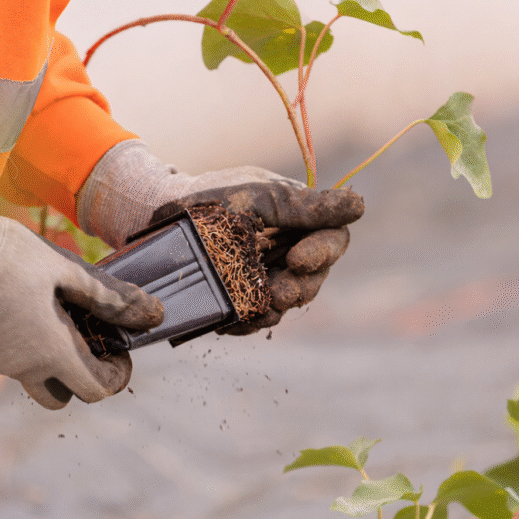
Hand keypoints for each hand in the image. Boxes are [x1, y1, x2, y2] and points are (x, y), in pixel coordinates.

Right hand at [0, 184, 163, 408]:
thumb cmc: (6, 257)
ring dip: (50, 360)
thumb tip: (152, 315)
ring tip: (55, 314)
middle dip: (81, 379)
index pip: (96, 389)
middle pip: (61, 396)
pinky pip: (7, 359)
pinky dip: (23, 346)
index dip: (116, 375)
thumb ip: (108, 298)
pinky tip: (24, 307)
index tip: (120, 351)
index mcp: (51, 351)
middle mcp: (22, 367)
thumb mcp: (65, 271)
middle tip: (87, 341)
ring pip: (31, 376)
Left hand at [150, 181, 362, 334]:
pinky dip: (249, 321)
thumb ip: (307, 206)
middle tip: (280, 292)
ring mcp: (263, 277)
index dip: (324, 252)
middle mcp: (287, 251)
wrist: (159, 214)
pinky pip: (253, 317)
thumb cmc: (213, 197)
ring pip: (286, 302)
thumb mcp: (260, 196)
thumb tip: (359, 205)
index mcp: (299, 222)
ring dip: (278, 308)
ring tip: (263, 307)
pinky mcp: (238, 298)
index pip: (332, 240)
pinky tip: (238, 321)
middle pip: (314, 278)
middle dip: (300, 288)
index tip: (299, 258)